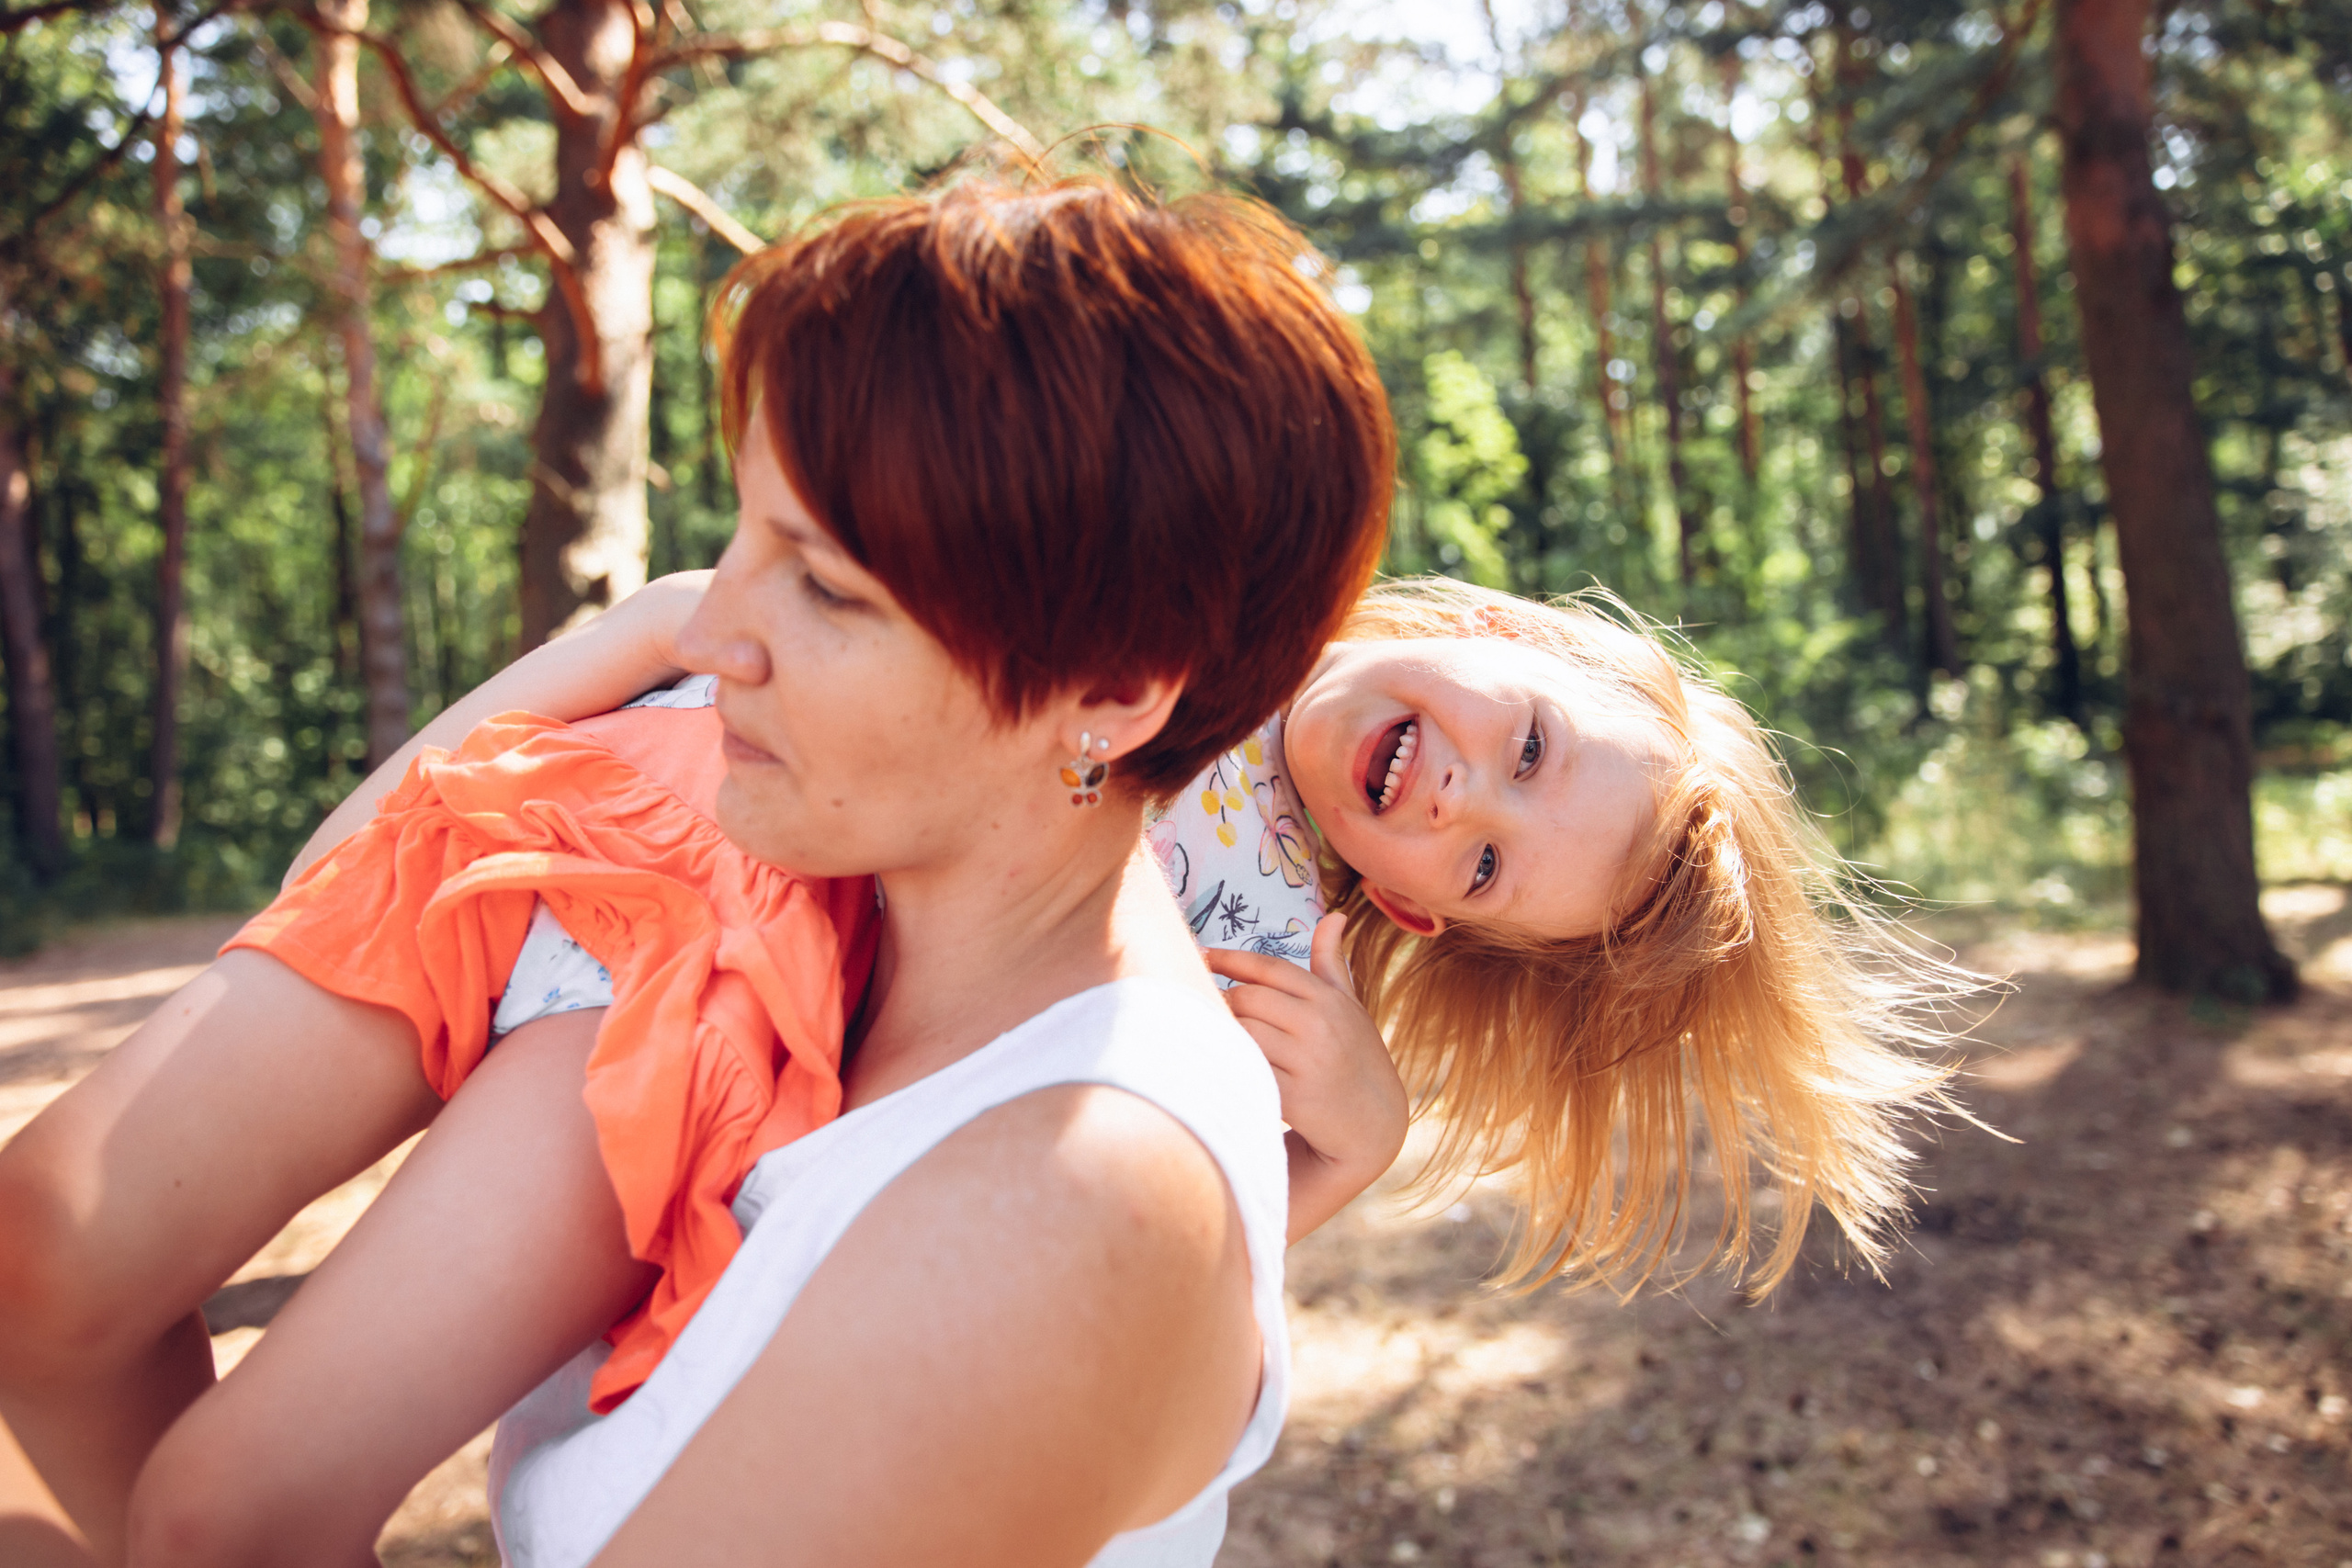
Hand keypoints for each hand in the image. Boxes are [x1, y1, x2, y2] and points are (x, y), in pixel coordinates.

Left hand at [1203, 911, 1408, 1243]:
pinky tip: (1217, 1062)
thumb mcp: (1349, 1006)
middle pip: (1248, 999)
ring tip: (1205, 1032)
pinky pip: (1248, 1070)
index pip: (1270, 968)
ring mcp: (1307, 1061)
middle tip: (1200, 1003)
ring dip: (1221, 1032)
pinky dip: (1229, 1064)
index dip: (1230, 959)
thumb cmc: (1355, 1056)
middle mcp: (1319, 1025)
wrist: (1375, 1123)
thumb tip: (1334, 915)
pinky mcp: (1294, 1097)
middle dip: (1221, 1001)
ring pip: (1244, 1033)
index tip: (1201, 956)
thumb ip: (1331, 962)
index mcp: (1328, 999)